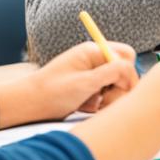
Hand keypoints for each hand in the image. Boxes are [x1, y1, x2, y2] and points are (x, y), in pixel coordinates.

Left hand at [0, 41, 137, 127]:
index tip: (122, 89)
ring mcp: (91, 75)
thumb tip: (131, 70)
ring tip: (91, 105)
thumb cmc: (52, 92)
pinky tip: (82, 107)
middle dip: (118, 88)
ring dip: (108, 98)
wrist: (27, 106)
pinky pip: (103, 97)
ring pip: (115, 87)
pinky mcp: (87, 89)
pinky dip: (97, 104)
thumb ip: (112, 73)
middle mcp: (94, 61)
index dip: (128, 73)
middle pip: (123, 72)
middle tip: (103, 100)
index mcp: (93, 51)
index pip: (126, 55)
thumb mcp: (85, 83)